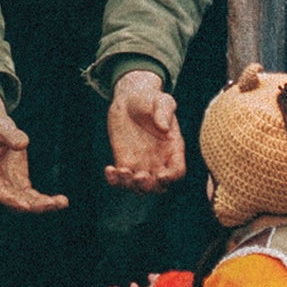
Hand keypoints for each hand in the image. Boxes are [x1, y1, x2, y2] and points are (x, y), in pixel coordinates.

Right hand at [0, 89, 69, 212]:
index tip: (26, 206)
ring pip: (23, 202)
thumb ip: (10, 135)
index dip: (10, 200)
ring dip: (41, 205)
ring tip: (62, 202)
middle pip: (12, 201)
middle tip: (51, 204)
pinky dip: (44, 200)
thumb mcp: (0, 126)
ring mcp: (7, 184)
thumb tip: (23, 144)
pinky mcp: (19, 183)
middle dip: (32, 205)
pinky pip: (31, 196)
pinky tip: (60, 200)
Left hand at [104, 69, 184, 192]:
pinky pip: (120, 179)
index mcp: (173, 149)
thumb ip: (165, 111)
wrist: (129, 99)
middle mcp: (159, 160)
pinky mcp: (124, 161)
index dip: (172, 178)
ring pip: (139, 187)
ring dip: (131, 185)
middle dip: (150, 187)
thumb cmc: (150, 99)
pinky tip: (109, 169)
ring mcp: (141, 163)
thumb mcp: (161, 99)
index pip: (177, 171)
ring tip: (122, 171)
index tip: (161, 175)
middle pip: (159, 186)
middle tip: (139, 176)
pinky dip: (114, 180)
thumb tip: (164, 127)